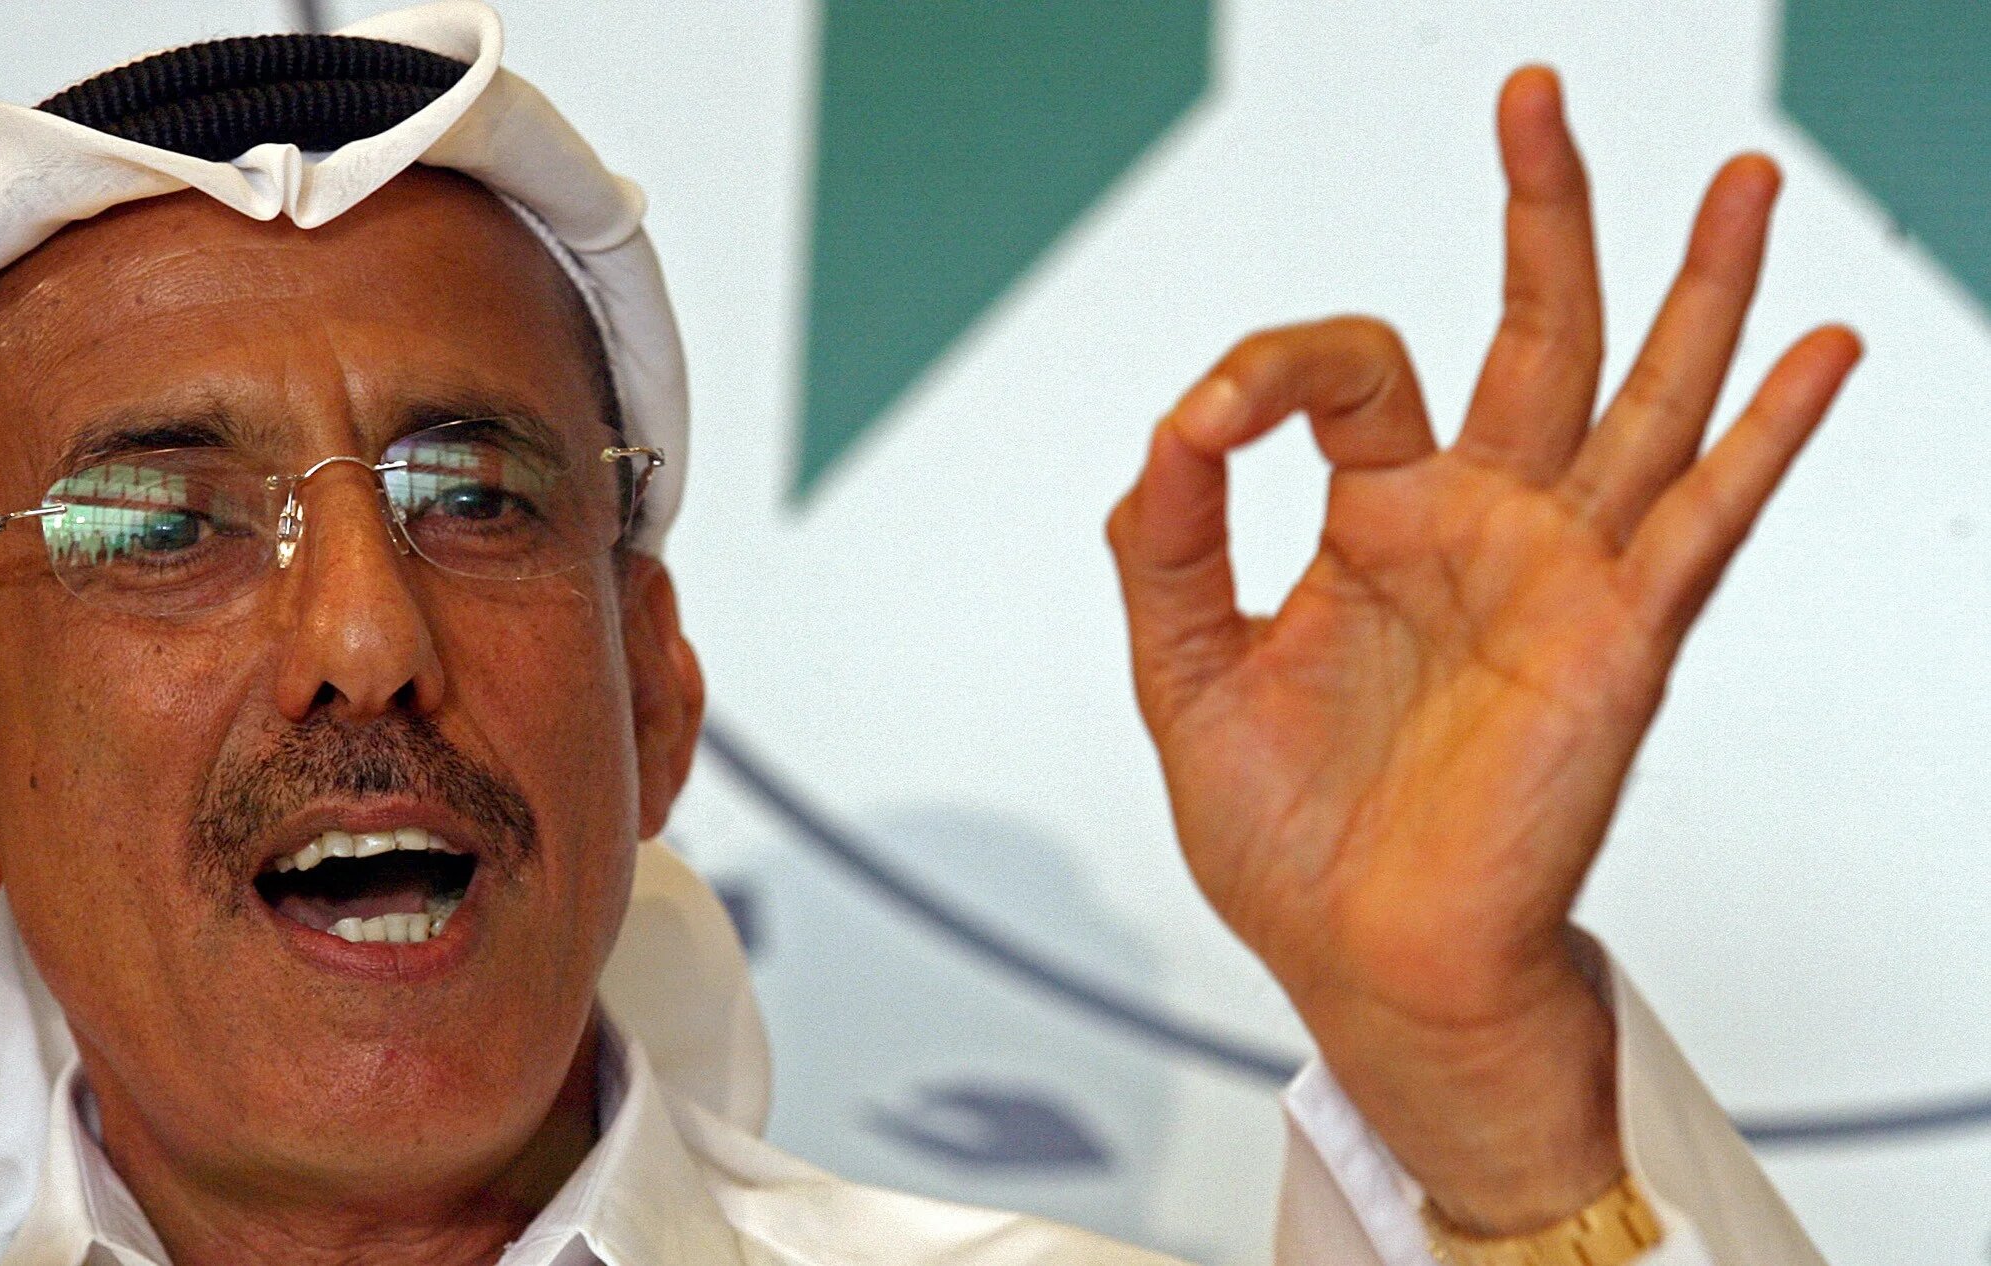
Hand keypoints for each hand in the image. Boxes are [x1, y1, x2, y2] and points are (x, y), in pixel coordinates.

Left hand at [1106, 67, 1858, 1233]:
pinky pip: (1705, 516)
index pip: (1347, 373)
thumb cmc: (1292, 837)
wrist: (1364, 957)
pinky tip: (1818, 347)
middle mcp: (1480, 527)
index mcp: (1375, 525)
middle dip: (1541, 210)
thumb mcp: (1186, 673)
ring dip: (1694, 285)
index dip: (1270, 369)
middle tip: (1536, 99)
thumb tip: (1168, 429)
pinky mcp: (1617, 633)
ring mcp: (1559, 571)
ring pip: (1643, 394)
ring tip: (1740, 177)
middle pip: (1533, 331)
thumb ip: (1169, 544)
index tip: (1207, 424)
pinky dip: (1770, 431)